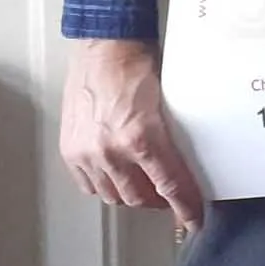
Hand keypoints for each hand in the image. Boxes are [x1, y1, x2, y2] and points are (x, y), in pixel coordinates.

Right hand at [59, 38, 204, 231]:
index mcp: (143, 137)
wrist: (103, 46)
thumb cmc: (139, 65)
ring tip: (146, 189)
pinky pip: (89, 185)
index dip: (185, 207)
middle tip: (171, 199)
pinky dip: (105, 187)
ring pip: (114, 195)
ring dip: (132, 196)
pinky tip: (117, 179)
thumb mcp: (169, 101)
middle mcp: (112, 151)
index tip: (194, 220)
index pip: (170, 185)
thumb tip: (187, 160)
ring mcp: (88, 153)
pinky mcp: (70, 150)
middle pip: (140, 197)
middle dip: (159, 202)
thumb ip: (173, 134)